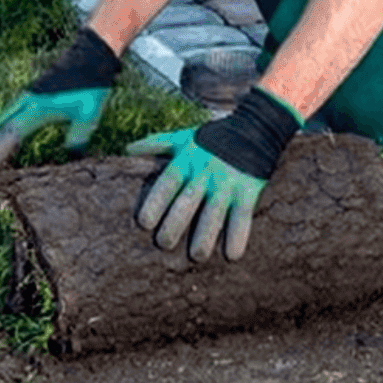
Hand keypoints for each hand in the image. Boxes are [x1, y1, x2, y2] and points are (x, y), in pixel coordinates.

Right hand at [0, 27, 120, 176]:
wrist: (91, 53)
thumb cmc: (90, 84)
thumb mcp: (88, 116)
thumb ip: (77, 139)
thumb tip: (71, 162)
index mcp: (37, 108)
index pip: (8, 135)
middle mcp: (27, 102)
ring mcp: (28, 96)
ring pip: (3, 120)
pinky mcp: (33, 93)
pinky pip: (11, 114)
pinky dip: (2, 128)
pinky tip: (4, 135)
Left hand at [127, 87, 300, 260]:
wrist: (255, 127)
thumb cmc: (213, 137)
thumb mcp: (184, 137)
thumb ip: (157, 144)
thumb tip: (127, 150)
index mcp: (187, 160)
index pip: (167, 182)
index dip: (155, 202)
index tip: (144, 223)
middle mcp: (205, 172)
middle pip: (187, 201)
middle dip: (174, 224)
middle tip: (164, 243)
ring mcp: (227, 182)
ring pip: (213, 212)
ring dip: (205, 236)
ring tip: (196, 256)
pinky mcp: (249, 190)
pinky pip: (242, 216)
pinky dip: (238, 236)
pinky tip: (232, 255)